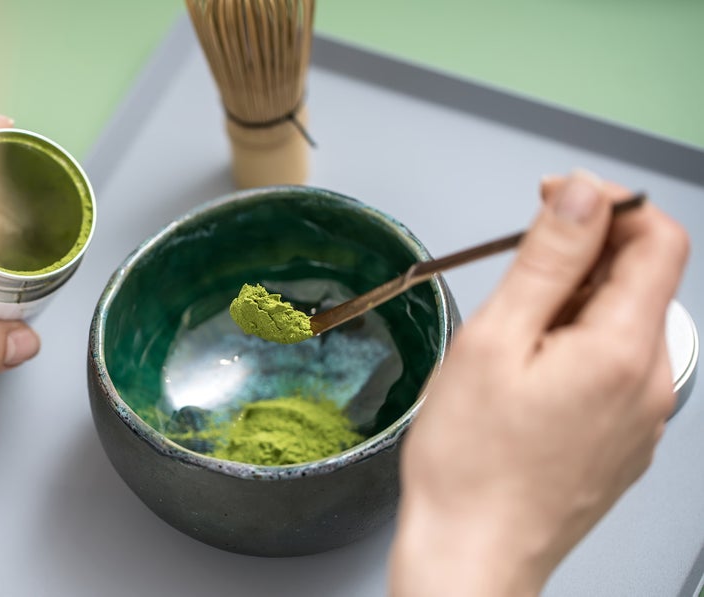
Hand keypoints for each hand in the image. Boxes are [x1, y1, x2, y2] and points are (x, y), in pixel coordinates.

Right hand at [389, 171, 688, 595]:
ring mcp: (643, 416)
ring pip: (623, 324)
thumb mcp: (493, 340)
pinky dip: (575, 350)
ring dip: (571, 308)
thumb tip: (582, 194)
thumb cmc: (471, 461)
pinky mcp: (625, 440)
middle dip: (579, 260)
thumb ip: (546, 261)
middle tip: (510, 290)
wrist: (474, 553)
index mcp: (623, 349)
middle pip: (639, 280)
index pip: (657, 238)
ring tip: (509, 347)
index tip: (552, 202)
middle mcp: (652, 382)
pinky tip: (525, 382)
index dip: (608, 204)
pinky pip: (614, 369)